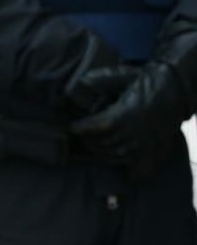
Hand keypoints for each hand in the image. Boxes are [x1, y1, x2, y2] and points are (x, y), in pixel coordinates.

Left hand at [69, 61, 188, 176]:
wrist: (174, 92)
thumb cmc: (146, 82)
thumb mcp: (123, 76)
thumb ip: (101, 79)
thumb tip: (81, 81)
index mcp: (126, 114)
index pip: (98, 126)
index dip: (82, 128)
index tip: (71, 127)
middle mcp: (134, 133)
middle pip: (103, 143)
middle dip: (86, 140)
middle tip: (75, 136)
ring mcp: (144, 145)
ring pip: (115, 155)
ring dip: (98, 152)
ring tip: (86, 145)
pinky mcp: (153, 151)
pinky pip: (135, 167)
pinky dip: (120, 166)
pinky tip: (110, 161)